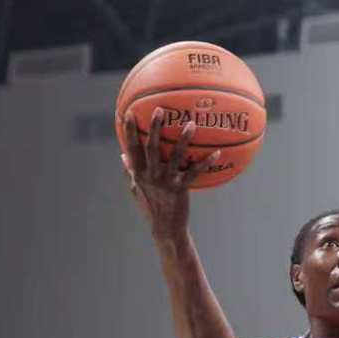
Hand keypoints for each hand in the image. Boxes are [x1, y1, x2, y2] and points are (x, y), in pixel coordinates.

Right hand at [121, 117, 220, 237]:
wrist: (164, 227)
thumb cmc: (150, 206)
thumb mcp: (136, 189)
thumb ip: (130, 171)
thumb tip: (122, 155)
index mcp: (138, 173)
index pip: (131, 148)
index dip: (129, 131)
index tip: (129, 112)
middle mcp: (151, 175)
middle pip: (151, 147)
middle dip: (153, 128)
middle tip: (159, 110)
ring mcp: (165, 181)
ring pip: (174, 156)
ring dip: (183, 139)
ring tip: (191, 124)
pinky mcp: (180, 188)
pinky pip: (194, 172)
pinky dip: (205, 162)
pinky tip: (216, 153)